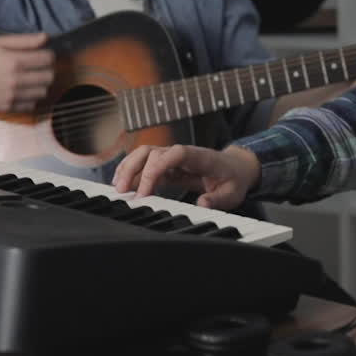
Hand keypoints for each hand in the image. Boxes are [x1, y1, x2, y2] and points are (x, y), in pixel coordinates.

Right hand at [0, 33, 54, 112]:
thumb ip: (24, 40)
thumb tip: (46, 37)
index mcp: (14, 61)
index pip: (48, 59)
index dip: (48, 55)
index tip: (43, 54)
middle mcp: (15, 80)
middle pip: (49, 77)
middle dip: (47, 69)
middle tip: (38, 67)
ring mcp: (11, 96)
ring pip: (43, 92)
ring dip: (41, 84)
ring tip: (30, 78)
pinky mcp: (6, 107)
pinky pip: (31, 105)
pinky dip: (31, 98)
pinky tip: (22, 90)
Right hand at [113, 144, 259, 209]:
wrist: (237, 168)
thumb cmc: (234, 179)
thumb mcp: (232, 194)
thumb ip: (218, 200)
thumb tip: (202, 204)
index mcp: (200, 157)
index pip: (175, 153)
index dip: (157, 167)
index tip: (146, 190)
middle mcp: (183, 154)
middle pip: (153, 152)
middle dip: (135, 169)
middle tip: (124, 192)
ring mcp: (173, 157)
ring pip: (144, 154)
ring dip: (129, 168)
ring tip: (118, 189)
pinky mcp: (167, 164)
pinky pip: (145, 163)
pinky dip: (131, 171)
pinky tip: (123, 184)